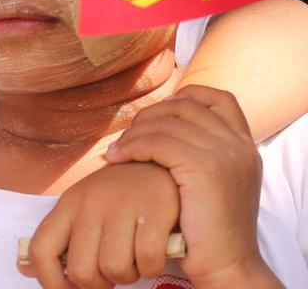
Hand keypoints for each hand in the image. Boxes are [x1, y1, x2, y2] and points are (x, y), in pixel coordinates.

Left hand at [20, 161, 178, 288]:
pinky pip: (147, 260)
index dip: (49, 281)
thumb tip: (25, 269)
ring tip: (132, 261)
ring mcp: (121, 206)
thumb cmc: (117, 195)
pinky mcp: (154, 209)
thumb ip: (58, 239)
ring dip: (127, 276)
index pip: (40, 250)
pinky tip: (150, 256)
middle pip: (82, 271)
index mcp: (66, 206)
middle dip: (98, 285)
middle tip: (109, 275)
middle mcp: (89, 205)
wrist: (158, 163)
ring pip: (114, 269)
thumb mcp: (80, 208)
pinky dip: (151, 268)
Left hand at [106, 86, 273, 287]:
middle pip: (184, 105)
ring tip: (117, 151)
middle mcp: (238, 144)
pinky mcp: (204, 168)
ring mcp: (224, 154)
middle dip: (149, 116)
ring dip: (134, 134)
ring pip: (166, 123)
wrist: (226, 263)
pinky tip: (117, 159)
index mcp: (244, 144)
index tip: (156, 115)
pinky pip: (157, 143)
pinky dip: (132, 147)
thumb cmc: (208, 227)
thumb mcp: (216, 181)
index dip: (183, 96)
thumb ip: (201, 151)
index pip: (217, 98)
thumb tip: (161, 126)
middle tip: (127, 137)